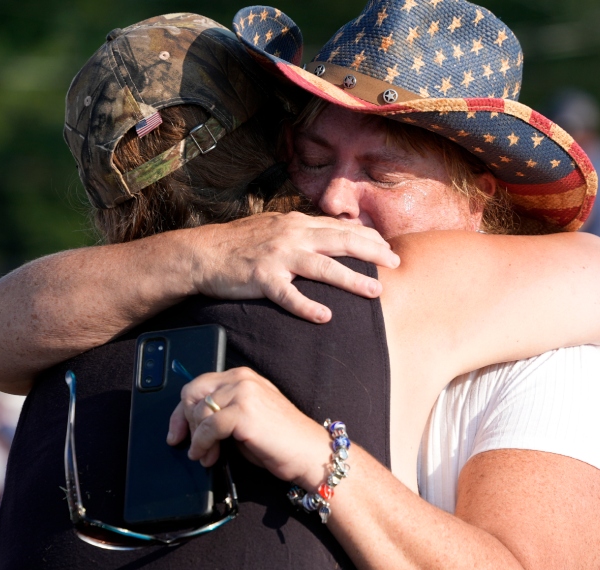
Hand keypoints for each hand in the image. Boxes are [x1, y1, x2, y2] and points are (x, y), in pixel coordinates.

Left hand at [166, 367, 329, 488]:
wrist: (308, 453)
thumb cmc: (280, 440)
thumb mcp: (245, 418)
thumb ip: (222, 412)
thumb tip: (189, 424)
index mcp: (242, 377)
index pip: (198, 385)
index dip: (181, 411)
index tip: (176, 432)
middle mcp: (241, 379)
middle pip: (192, 393)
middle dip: (185, 421)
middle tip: (191, 444)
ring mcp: (243, 392)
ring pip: (198, 411)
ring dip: (196, 438)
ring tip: (206, 455)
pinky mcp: (244, 411)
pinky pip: (207, 427)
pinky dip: (201, 444)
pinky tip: (206, 455)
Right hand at [181, 212, 399, 322]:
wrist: (203, 253)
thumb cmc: (240, 243)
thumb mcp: (275, 227)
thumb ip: (304, 230)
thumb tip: (335, 232)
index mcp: (296, 223)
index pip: (340, 228)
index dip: (368, 238)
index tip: (388, 248)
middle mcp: (291, 236)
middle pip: (340, 241)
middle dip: (372, 252)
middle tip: (395, 263)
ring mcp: (277, 257)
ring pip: (322, 267)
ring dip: (351, 279)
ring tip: (375, 291)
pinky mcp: (261, 278)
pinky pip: (288, 294)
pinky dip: (306, 306)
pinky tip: (324, 317)